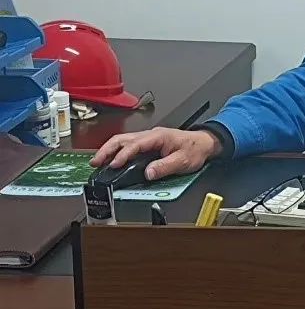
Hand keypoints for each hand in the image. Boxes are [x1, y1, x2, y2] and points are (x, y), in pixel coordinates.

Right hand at [90, 127, 221, 180]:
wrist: (204, 143)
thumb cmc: (195, 149)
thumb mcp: (183, 160)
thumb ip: (165, 167)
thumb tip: (148, 173)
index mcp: (158, 137)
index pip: (135, 144)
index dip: (123, 155)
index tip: (114, 165)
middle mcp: (150, 135)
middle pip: (122, 139)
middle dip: (107, 150)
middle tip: (95, 162)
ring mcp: (148, 138)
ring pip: (123, 140)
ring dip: (109, 150)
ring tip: (98, 162)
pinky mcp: (148, 144)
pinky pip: (128, 145)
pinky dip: (116, 151)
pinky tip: (111, 159)